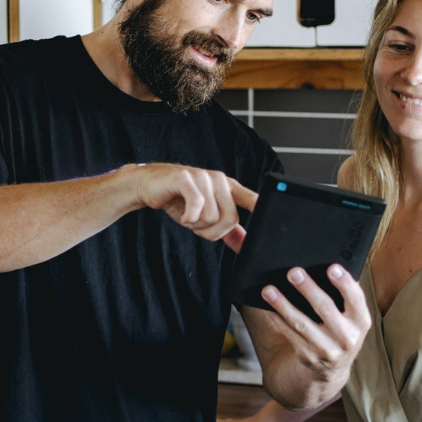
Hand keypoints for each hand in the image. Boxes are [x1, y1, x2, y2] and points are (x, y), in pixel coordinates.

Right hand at [121, 164, 256, 244]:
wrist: (148, 186)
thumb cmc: (178, 200)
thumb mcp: (205, 216)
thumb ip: (227, 228)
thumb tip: (245, 244)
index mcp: (228, 187)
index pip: (252, 198)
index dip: (262, 209)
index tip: (272, 223)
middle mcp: (219, 180)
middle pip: (230, 218)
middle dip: (213, 231)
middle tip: (197, 226)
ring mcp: (203, 177)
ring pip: (212, 216)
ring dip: (197, 226)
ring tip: (187, 216)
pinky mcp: (185, 178)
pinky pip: (197, 206)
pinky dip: (188, 218)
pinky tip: (182, 215)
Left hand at [259, 264, 370, 388]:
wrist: (333, 367)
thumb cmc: (340, 328)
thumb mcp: (351, 317)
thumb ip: (344, 297)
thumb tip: (327, 269)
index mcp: (361, 322)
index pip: (356, 299)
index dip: (344, 283)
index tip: (332, 268)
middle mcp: (347, 338)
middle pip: (325, 309)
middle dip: (308, 289)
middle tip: (293, 272)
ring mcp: (328, 350)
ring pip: (302, 323)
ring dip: (283, 305)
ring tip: (269, 290)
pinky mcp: (309, 356)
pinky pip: (290, 334)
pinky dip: (278, 319)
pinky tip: (269, 307)